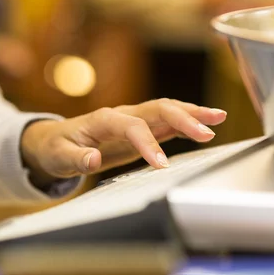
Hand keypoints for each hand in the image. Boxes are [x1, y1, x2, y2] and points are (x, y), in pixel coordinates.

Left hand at [20, 99, 226, 182]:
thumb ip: (75, 159)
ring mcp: (134, 118)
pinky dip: (186, 121)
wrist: (54, 140)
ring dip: (193, 113)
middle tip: (208, 131)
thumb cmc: (55, 148)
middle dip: (184, 118)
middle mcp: (123, 114)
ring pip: (167, 109)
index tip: (161, 166)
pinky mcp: (140, 127)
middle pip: (158, 108)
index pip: (133, 127)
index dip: (149, 144)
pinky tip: (205, 125)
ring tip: (220, 117)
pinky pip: (166, 121)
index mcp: (104, 119)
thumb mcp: (58, 157)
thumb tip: (92, 160)